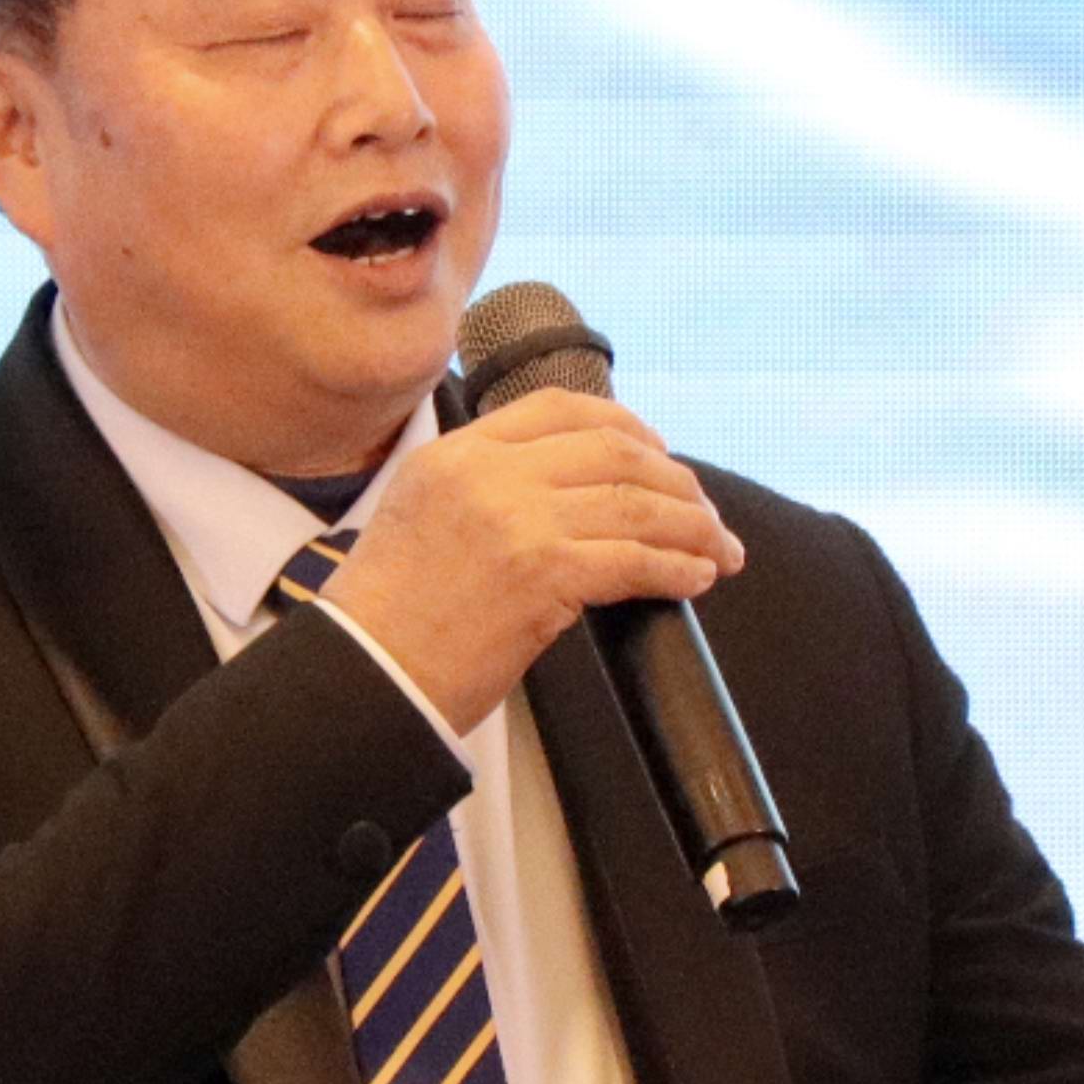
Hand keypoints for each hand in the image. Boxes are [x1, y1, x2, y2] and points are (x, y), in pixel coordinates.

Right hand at [333, 392, 742, 728]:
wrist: (365, 675)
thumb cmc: (388, 617)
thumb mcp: (418, 514)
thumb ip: (483, 485)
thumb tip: (569, 490)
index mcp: (456, 452)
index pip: (560, 408)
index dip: (627, 425)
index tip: (660, 453)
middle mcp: (488, 474)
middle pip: (614, 450)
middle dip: (675, 481)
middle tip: (704, 514)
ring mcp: (518, 520)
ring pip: (636, 503)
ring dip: (692, 528)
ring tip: (718, 551)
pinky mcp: (543, 575)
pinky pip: (634, 560)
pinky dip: (677, 568)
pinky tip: (695, 578)